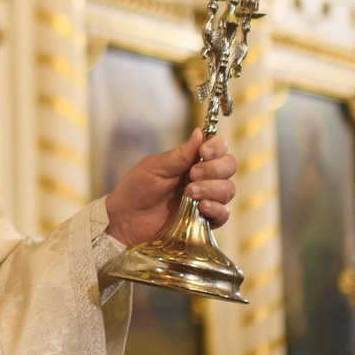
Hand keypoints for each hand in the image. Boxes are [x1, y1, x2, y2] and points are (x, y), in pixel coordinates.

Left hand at [106, 132, 236, 250]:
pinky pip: (223, 215)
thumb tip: (200, 133)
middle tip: (192, 175)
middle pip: (229, 166)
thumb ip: (180, 155)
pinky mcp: (204, 222)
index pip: (219, 148)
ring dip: (212, 188)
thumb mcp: (155, 167)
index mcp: (192, 161)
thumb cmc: (136, 189)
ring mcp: (205, 199)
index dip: (217, 148)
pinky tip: (201, 208)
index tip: (203, 152)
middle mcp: (204, 178)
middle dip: (214, 169)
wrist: (125, 220)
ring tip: (190, 193)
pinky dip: (217, 209)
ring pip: (228, 189)